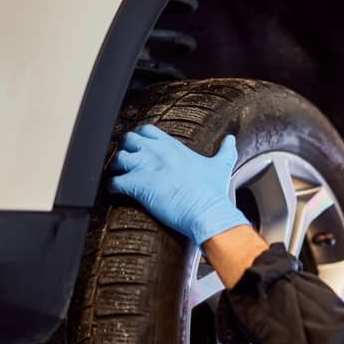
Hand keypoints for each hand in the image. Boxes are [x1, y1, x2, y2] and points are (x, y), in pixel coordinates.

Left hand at [108, 124, 248, 245]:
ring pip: (119, 158)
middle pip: (129, 140)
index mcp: (174, 147)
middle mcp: (158, 152)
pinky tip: (116, 192)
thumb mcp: (221, 166)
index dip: (141, 140)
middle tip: (128, 164)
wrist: (208, 212)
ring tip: (121, 177)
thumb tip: (232, 139)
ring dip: (118, 168)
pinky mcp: (138, 185)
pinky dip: (112, 187)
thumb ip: (225, 150)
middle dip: (126, 151)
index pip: (148, 131)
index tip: (141, 150)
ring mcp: (146, 167)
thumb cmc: (213, 192)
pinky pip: (114, 182)